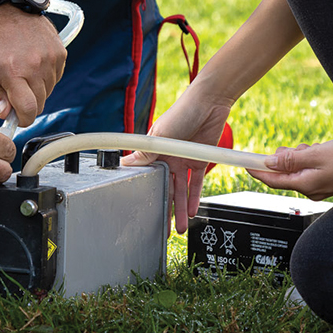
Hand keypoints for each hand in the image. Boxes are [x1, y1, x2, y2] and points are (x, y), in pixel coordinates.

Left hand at [0, 4, 64, 127]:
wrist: (4, 8)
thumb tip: (6, 114)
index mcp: (13, 71)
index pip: (28, 109)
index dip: (23, 119)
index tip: (17, 118)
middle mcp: (35, 65)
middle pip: (40, 103)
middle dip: (27, 105)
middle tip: (14, 94)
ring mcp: (50, 57)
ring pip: (49, 91)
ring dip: (36, 90)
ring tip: (22, 74)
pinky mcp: (60, 51)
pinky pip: (56, 76)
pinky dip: (46, 77)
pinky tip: (32, 65)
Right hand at [125, 86, 233, 233]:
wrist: (209, 104)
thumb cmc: (182, 112)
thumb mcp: (160, 135)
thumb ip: (145, 153)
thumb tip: (123, 165)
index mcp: (154, 152)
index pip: (147, 177)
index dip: (145, 193)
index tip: (140, 210)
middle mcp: (167, 158)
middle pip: (165, 189)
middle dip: (165, 209)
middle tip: (163, 229)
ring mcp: (184, 161)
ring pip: (181, 191)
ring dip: (181, 209)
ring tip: (180, 227)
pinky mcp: (200, 161)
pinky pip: (196, 184)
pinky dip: (195, 198)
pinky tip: (193, 211)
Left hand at [247, 137, 332, 199]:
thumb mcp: (318, 154)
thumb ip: (291, 160)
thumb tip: (270, 163)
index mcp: (306, 185)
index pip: (273, 180)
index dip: (257, 169)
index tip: (244, 162)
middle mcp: (311, 190)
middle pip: (285, 173)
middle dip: (287, 156)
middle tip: (300, 147)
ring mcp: (320, 187)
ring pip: (298, 168)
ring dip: (302, 155)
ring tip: (318, 148)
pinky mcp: (328, 181)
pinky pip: (310, 168)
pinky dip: (312, 158)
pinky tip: (324, 151)